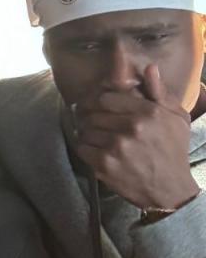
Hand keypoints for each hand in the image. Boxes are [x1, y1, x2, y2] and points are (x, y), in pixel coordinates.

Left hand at [73, 65, 198, 211]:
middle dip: (91, 117)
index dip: (100, 102)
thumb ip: (160, 92)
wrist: (170, 189)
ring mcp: (116, 146)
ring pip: (85, 129)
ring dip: (88, 133)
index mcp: (149, 112)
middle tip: (94, 122)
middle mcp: (132, 127)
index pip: (107, 97)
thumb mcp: (176, 118)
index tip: (100, 108)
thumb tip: (149, 68)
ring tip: (97, 137)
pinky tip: (96, 150)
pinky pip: (81, 147)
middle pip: (93, 113)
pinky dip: (85, 148)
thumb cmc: (173, 150)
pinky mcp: (104, 164)